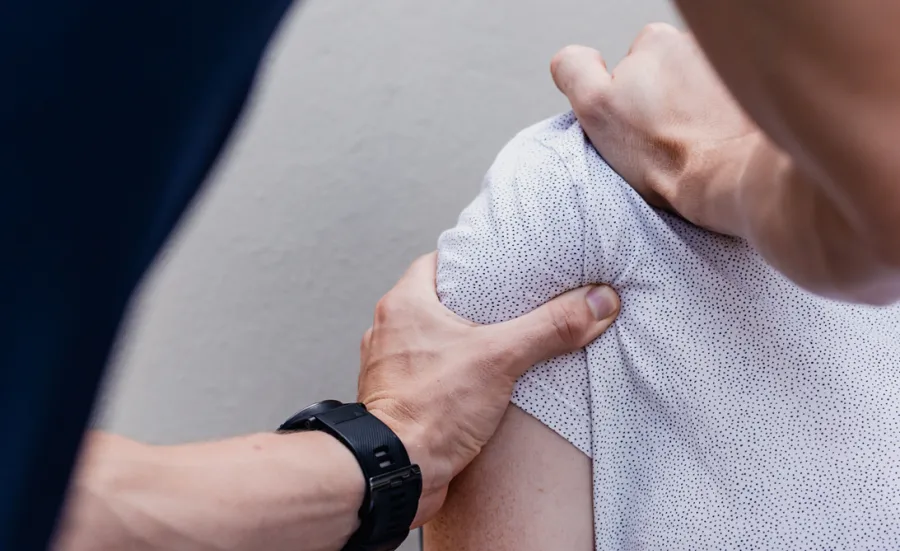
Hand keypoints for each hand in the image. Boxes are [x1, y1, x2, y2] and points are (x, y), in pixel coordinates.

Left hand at [358, 252, 618, 525]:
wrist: (397, 472)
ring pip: (433, 341)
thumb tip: (598, 302)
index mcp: (404, 304)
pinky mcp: (399, 399)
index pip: (437, 263)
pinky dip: (454, 374)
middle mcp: (390, 331)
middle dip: (475, 304)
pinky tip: (482, 383)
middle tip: (513, 303)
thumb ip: (551, 327)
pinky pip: (430, 374)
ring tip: (503, 342)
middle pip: (438, 301)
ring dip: (464, 341)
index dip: (471, 261)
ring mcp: (390, 367)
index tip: (502, 264)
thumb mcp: (501, 358)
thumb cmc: (429, 410)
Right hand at [550, 23, 761, 235]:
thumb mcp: (597, 108)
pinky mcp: (755, 94)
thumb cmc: (664, 153)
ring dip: (693, 110)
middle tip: (662, 138)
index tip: (636, 123)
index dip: (625, 96)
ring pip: (697, 88)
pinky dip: (721, 120)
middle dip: (662, 101)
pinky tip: (716, 144)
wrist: (729, 178)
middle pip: (666, 74)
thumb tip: (574, 58)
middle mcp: (696, 44)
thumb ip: (575, 70)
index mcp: (656, 41)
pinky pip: (728, 104)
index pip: (629, 62)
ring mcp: (730, 67)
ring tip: (691, 144)